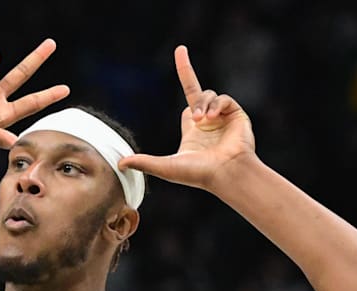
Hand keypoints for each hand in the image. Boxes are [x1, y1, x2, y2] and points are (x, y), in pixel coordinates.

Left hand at [119, 46, 255, 191]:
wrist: (225, 174)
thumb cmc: (198, 175)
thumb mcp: (166, 167)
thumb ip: (144, 162)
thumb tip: (119, 163)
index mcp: (193, 129)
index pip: (188, 96)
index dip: (185, 71)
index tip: (180, 49)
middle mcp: (208, 120)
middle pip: (197, 89)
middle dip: (186, 75)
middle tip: (194, 118)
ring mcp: (223, 117)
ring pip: (208, 95)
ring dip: (203, 106)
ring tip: (203, 121)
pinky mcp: (237, 115)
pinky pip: (224, 99)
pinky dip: (216, 106)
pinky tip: (212, 119)